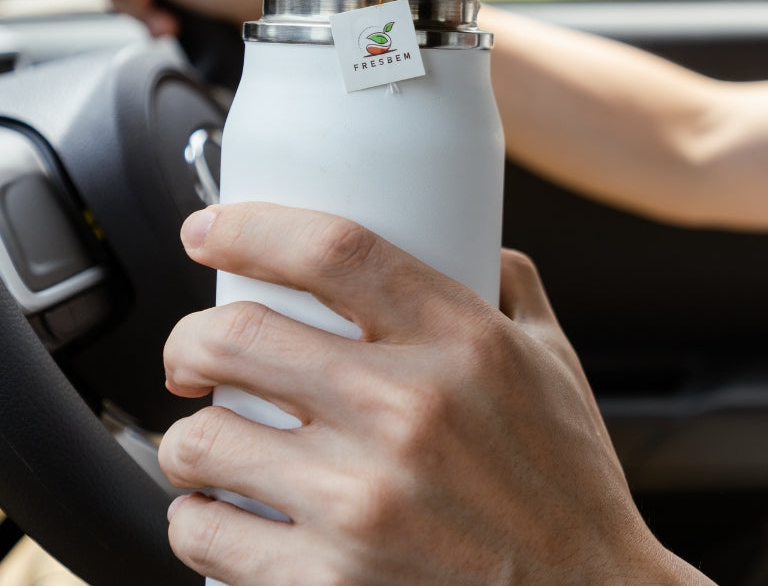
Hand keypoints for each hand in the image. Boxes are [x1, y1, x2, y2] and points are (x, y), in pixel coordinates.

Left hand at [158, 203, 711, 585]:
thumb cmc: (569, 482)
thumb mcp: (555, 361)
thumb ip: (511, 287)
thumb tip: (470, 241)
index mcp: (464, 342)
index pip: (331, 251)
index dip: (249, 228)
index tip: (211, 232)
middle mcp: (408, 411)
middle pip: (238, 337)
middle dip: (189, 339)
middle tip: (195, 353)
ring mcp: (363, 501)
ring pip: (202, 440)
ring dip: (188, 436)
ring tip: (210, 441)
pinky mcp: (331, 581)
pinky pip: (206, 537)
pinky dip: (195, 519)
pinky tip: (220, 511)